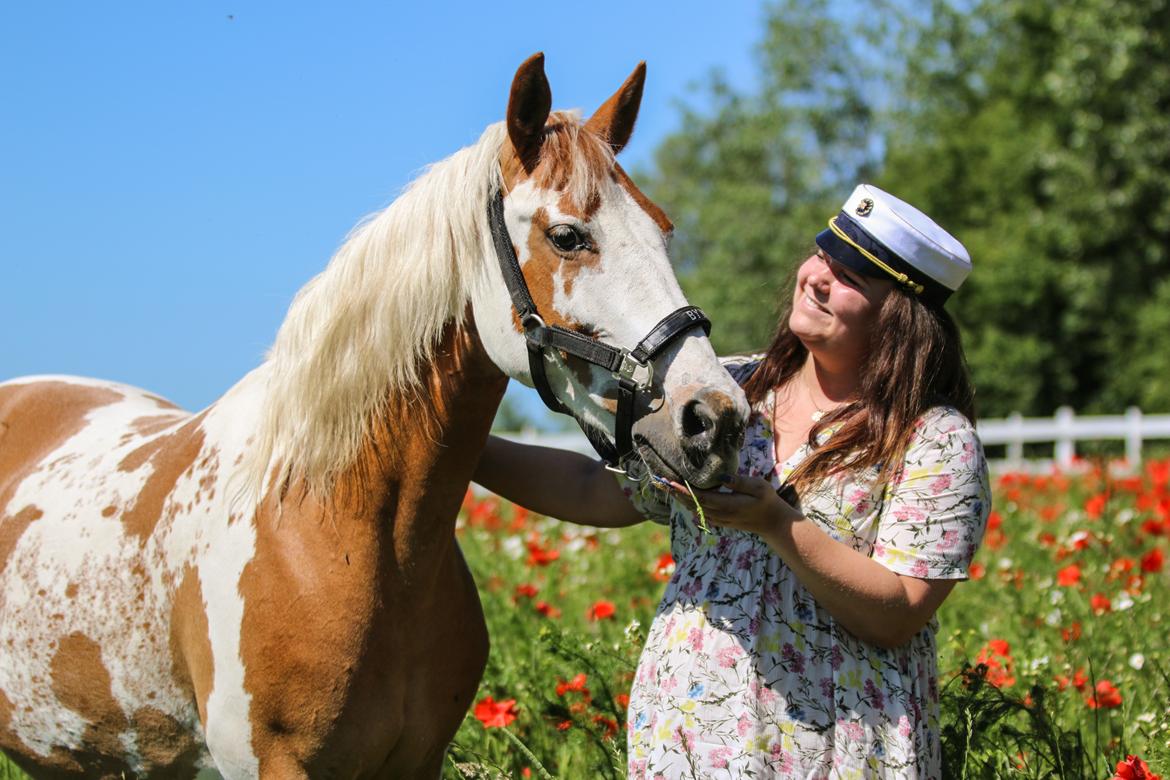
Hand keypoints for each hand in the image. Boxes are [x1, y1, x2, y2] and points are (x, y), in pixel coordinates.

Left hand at [662, 474, 799, 535]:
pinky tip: (680, 495)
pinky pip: (698, 511)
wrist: (772, 523)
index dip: (684, 490)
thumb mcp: (759, 487)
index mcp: (727, 505)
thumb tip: (722, 477)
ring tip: (665, 486)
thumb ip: (740, 482)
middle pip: (691, 503)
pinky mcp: (718, 520)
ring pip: (693, 508)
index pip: (700, 497)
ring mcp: (718, 519)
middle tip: (659, 480)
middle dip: (675, 492)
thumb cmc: (767, 501)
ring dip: (679, 498)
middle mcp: (719, 514)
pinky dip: (687, 503)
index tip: (670, 482)